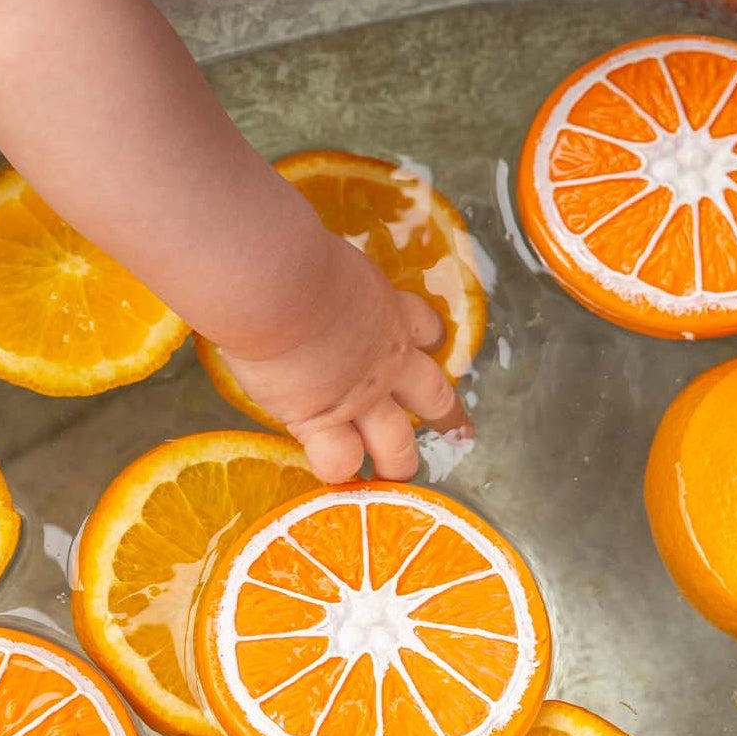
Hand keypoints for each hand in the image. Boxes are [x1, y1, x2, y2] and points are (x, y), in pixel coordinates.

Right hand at [217, 237, 466, 483]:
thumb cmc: (296, 259)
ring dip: (400, 462)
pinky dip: (338, 468)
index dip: (429, 338)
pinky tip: (331, 471)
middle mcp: (386, 360)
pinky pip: (340, 460)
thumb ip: (328, 278)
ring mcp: (360, 398)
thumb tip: (299, 266)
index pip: (425, 327)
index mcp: (390, 311)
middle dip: (445, 415)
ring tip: (397, 476)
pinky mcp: (323, 422)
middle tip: (458, 433)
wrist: (279, 288)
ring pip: (397, 444)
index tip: (431, 343)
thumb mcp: (330, 261)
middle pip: (433, 395)